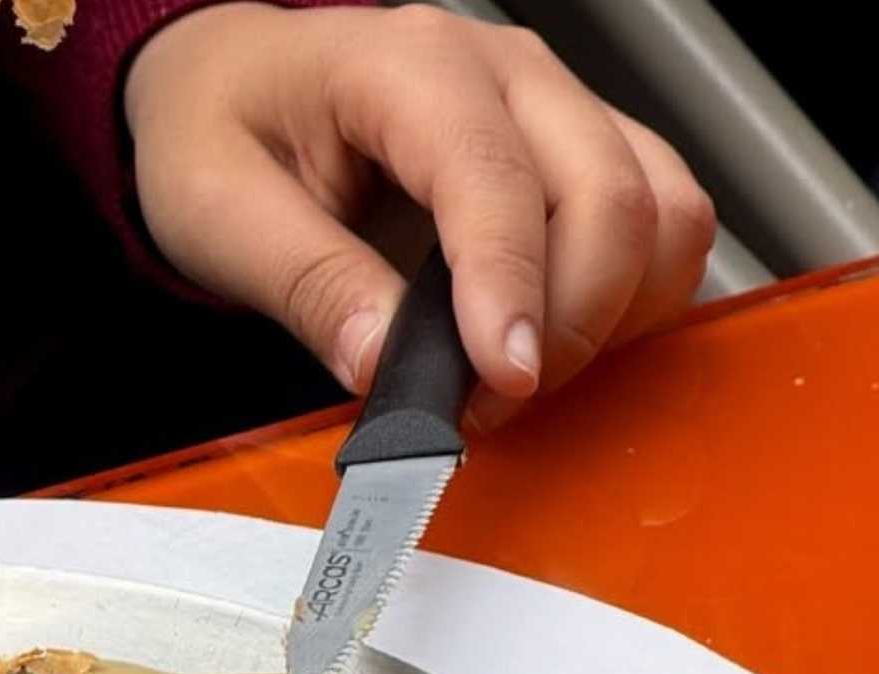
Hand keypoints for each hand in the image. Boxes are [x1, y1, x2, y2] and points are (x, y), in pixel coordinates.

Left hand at [125, 3, 714, 427]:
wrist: (231, 84)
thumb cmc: (219, 128)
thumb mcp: (218, 211)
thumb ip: (306, 284)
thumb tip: (383, 364)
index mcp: (403, 65)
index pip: (494, 178)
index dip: (511, 288)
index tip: (502, 379)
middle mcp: (503, 72)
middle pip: (609, 196)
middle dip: (567, 323)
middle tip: (483, 403)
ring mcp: (552, 105)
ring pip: (660, 211)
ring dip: (611, 316)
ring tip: (506, 376)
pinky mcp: (578, 149)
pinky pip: (658, 224)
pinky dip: (630, 299)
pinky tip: (547, 338)